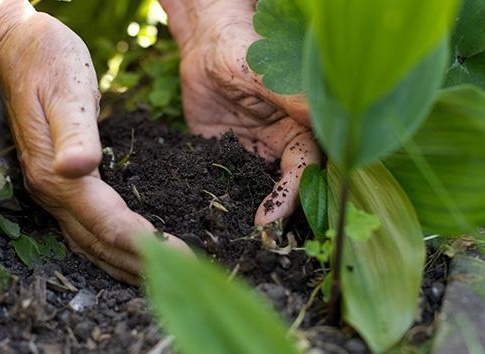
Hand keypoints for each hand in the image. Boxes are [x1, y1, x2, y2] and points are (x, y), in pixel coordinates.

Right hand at [0, 3, 188, 283]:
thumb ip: (73, 132)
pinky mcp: (64, 185)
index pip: (106, 222)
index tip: (178, 258)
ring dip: (127, 264)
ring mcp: (55, 192)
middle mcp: (54, 192)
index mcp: (57, 175)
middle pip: (100, 242)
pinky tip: (132, 252)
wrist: (21, 51)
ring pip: (92, 242)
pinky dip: (114, 246)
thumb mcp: (65, 89)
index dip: (141, 244)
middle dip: (141, 264)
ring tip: (162, 276)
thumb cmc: (48, 63)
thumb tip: (76, 169)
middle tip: (183, 277)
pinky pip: (91, 227)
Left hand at [162, 0, 321, 224]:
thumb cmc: (239, 50)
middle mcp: (283, 145)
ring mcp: (256, 153)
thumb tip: (324, 119)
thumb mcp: (262, 73)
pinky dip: (227, 201)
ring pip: (261, 190)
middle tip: (260, 242)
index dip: (292, 195)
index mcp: (301, 127)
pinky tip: (218, 219)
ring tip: (240, 241)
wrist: (205, 48)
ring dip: (254, 214)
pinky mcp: (230, 156)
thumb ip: (290, 97)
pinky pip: (231, 182)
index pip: (305, 168)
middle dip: (278, 215)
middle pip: (288, 188)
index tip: (270, 217)